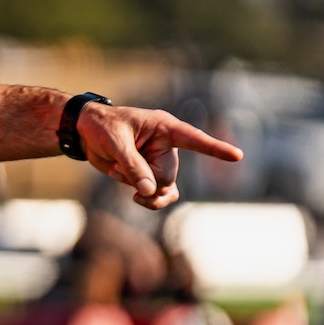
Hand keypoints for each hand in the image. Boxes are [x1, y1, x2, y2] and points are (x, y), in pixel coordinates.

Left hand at [76, 103, 241, 210]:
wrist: (86, 133)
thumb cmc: (102, 127)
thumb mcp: (115, 143)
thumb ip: (133, 166)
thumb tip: (149, 192)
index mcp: (164, 128)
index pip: (193, 139)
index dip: (214, 149)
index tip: (237, 156)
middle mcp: (167, 146)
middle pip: (168, 176)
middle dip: (145, 179)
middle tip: (120, 165)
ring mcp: (159, 162)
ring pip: (164, 189)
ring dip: (146, 193)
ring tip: (125, 184)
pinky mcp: (150, 175)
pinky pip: (157, 195)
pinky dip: (145, 198)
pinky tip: (131, 192)